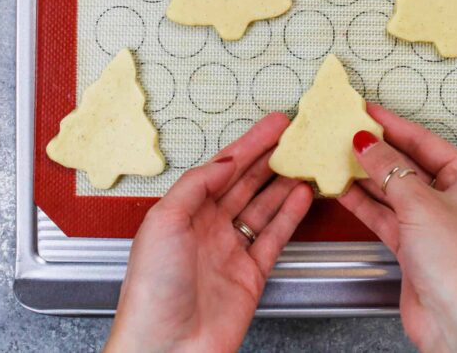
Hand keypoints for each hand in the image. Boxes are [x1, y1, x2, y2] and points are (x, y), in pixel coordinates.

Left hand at [106, 113, 312, 352]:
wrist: (167, 348)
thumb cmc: (152, 291)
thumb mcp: (164, 221)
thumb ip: (197, 185)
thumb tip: (225, 160)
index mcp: (182, 213)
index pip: (221, 168)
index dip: (248, 144)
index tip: (272, 125)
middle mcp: (206, 229)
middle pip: (245, 182)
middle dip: (270, 157)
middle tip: (295, 135)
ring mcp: (230, 251)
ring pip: (263, 206)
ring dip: (284, 182)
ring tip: (304, 160)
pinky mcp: (250, 275)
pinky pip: (274, 236)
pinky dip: (290, 215)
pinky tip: (302, 196)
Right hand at [339, 103, 456, 352]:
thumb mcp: (420, 203)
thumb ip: (388, 169)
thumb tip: (367, 143)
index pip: (426, 142)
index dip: (396, 125)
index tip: (370, 111)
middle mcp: (453, 201)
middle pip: (409, 165)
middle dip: (378, 151)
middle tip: (349, 131)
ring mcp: (432, 225)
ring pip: (394, 191)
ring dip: (367, 176)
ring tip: (339, 156)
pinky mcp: (413, 248)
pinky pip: (385, 215)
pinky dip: (365, 203)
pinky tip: (344, 189)